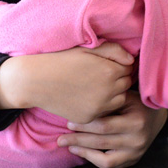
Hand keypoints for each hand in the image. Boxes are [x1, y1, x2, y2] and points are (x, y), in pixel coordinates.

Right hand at [0, 42, 133, 123]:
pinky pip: (104, 112)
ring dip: (113, 94)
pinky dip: (100, 105)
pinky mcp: (88, 117)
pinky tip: (86, 96)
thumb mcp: (88, 49)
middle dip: (117, 79)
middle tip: (100, 74)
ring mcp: (98, 107)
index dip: (118, 65)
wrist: (36, 81)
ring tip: (96, 86)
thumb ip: (114, 51)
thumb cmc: (62, 60)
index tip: (105, 63)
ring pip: (119, 100)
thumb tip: (131, 60)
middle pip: (125, 85)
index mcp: (109, 71)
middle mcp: (107, 91)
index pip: (128, 68)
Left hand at [58, 92, 167, 167]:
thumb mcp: (125, 96)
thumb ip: (106, 103)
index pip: (104, 126)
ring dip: (85, 153)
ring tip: (70, 147)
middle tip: (61, 139)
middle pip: (101, 143)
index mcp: (135, 122)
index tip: (69, 123)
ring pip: (105, 160)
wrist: (157, 116)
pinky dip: (95, 160)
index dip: (84, 125)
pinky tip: (83, 152)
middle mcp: (137, 140)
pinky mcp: (133, 160)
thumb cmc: (137, 103)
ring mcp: (136, 153)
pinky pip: (111, 166)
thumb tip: (77, 108)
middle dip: (78, 140)